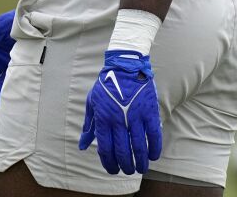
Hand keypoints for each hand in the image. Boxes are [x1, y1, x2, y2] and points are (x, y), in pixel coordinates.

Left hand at [78, 50, 161, 174]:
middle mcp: (119, 120)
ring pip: (139, 147)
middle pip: (123, 152)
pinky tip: (153, 156)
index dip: (109, 163)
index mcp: (104, 119)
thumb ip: (88, 126)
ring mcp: (135, 116)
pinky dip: (154, 149)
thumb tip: (82, 145)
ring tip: (141, 168)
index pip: (106, 149)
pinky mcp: (149, 111)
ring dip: (141, 162)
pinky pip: (154, 135)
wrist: (125, 66)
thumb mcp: (92, 103)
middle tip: (129, 170)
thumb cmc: (106, 85)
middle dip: (126, 166)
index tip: (113, 169)